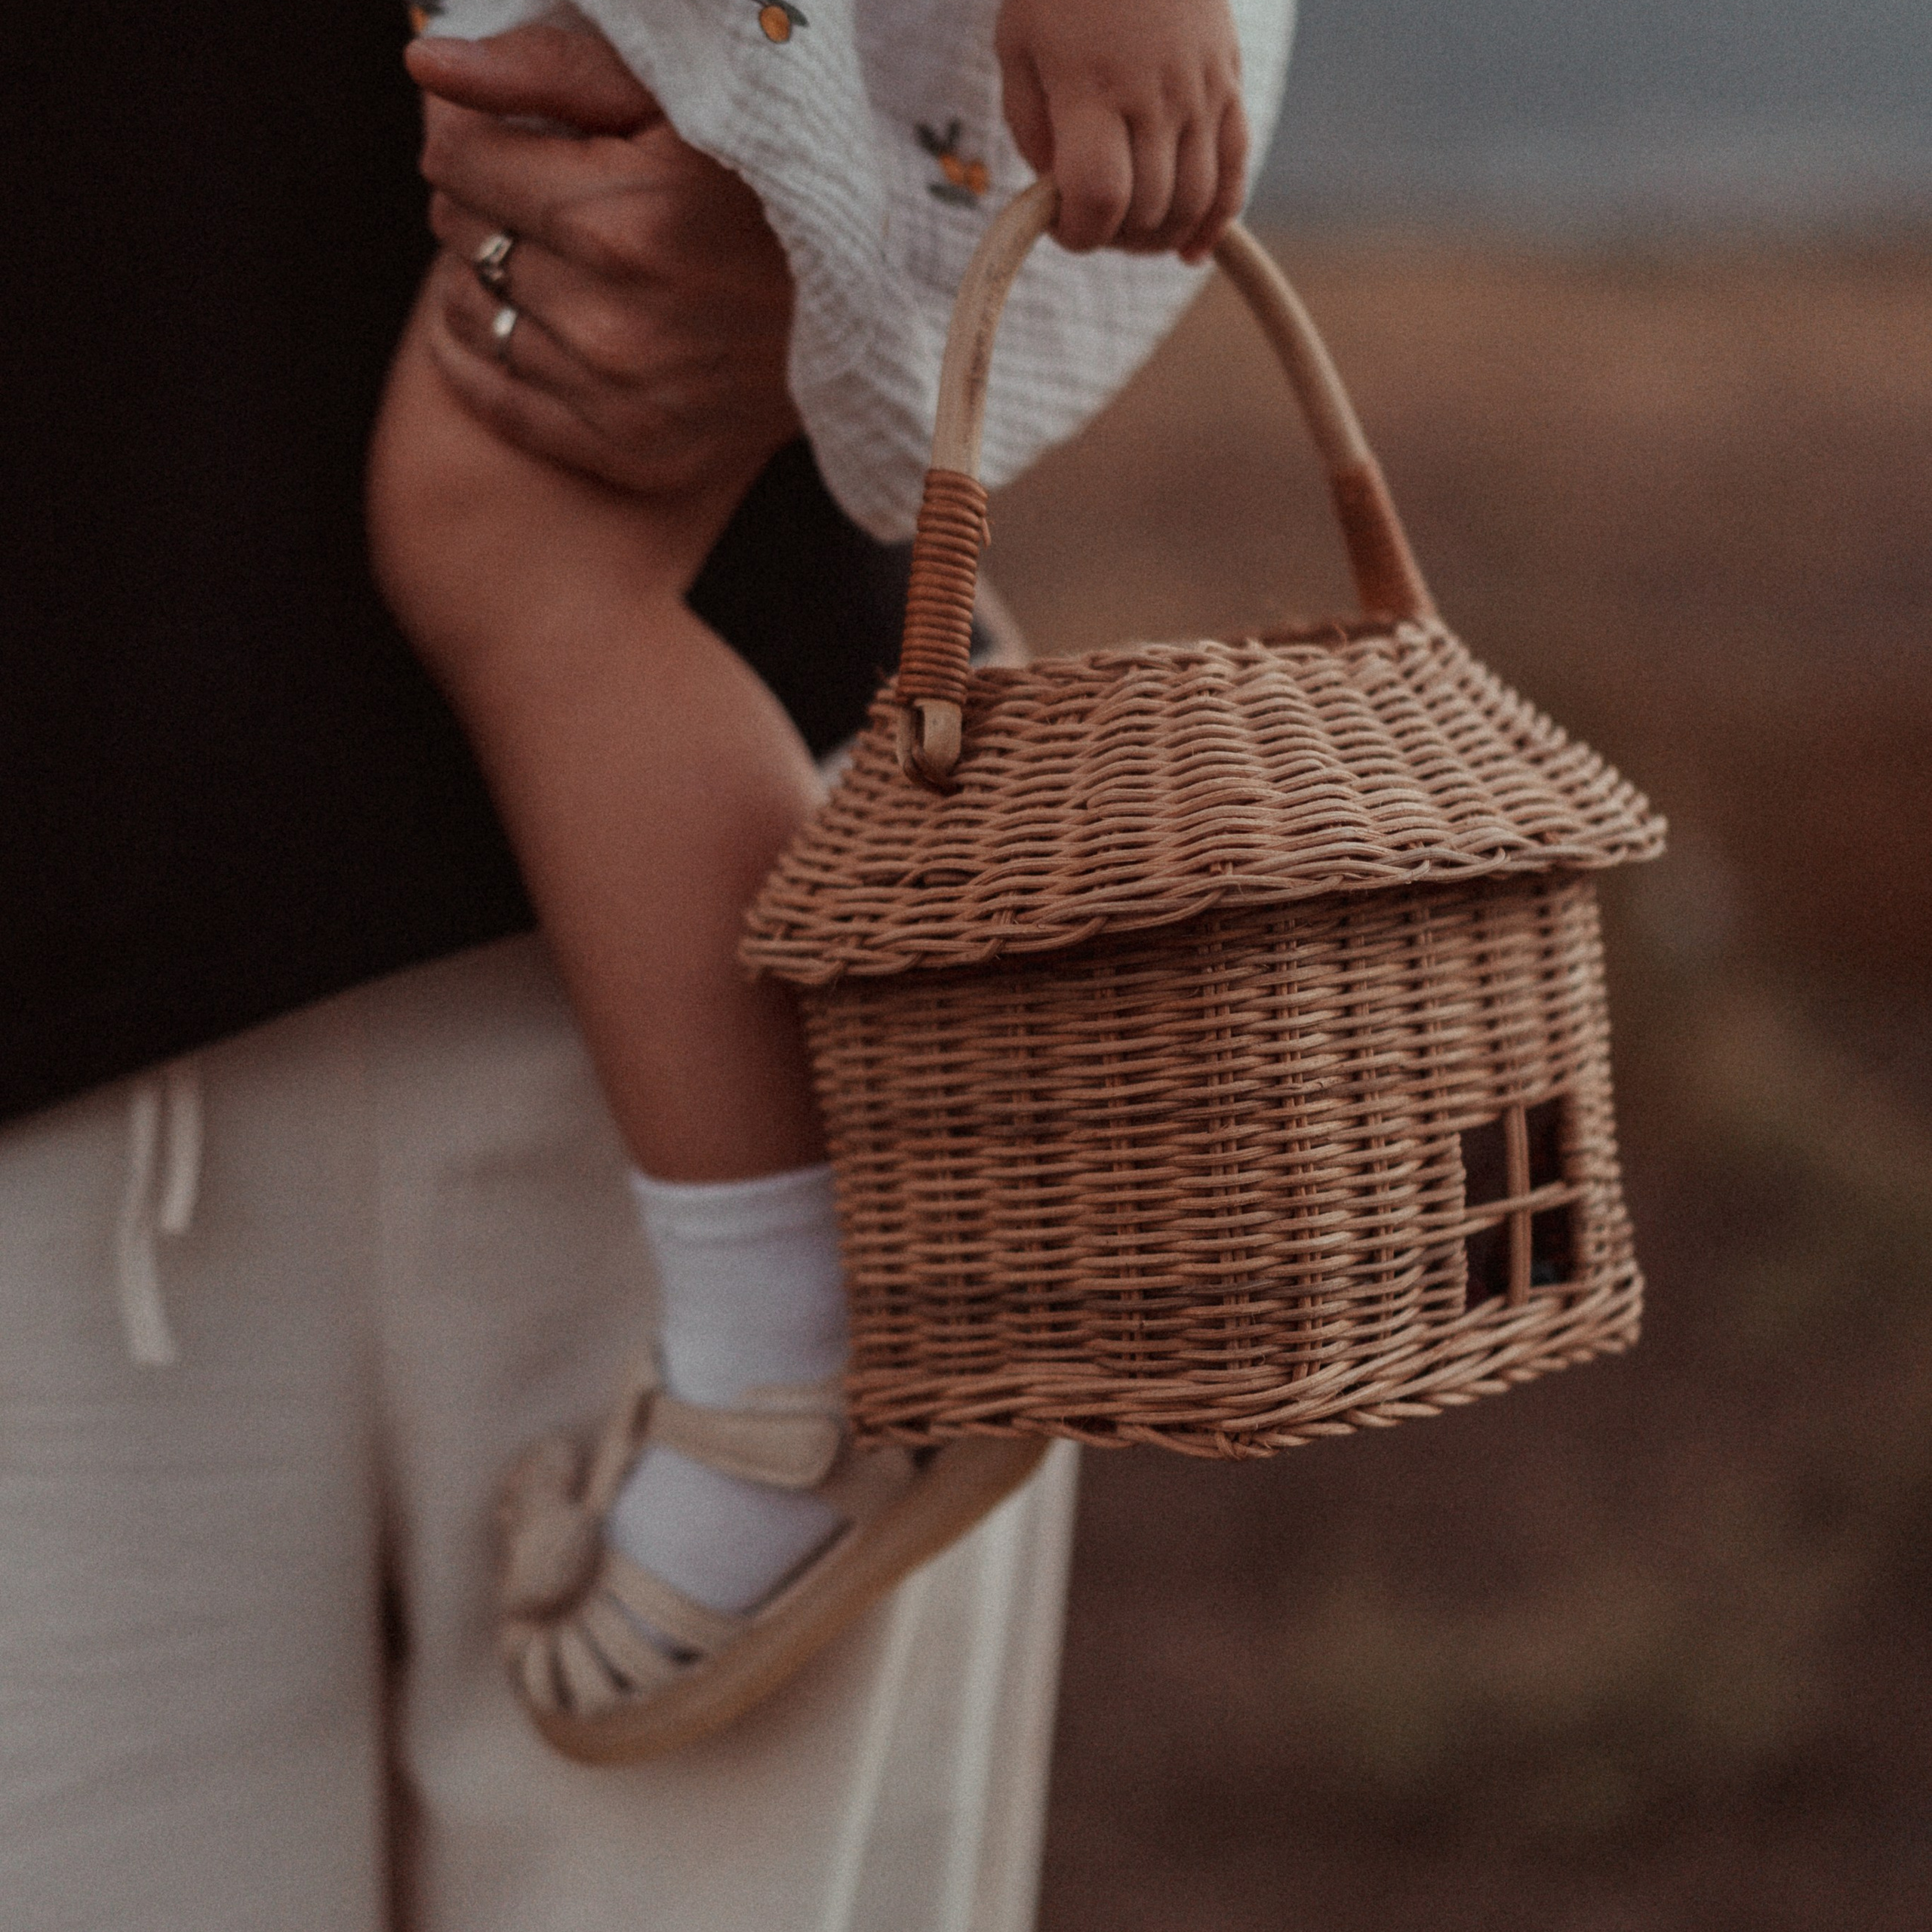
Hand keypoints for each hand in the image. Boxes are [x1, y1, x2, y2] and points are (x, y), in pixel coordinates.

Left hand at [406, 24, 797, 497]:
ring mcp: (619, 399)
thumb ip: (546, 68)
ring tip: (548, 259)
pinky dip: (479, 357)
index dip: (476, 139)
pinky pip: (494, 400)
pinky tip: (511, 321)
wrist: (859, 313)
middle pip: (463, 236)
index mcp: (619, 223)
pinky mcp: (629, 451)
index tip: (518, 143)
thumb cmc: (766, 187)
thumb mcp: (672, 100)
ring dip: (488, 277)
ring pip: (471, 313)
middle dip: (485, 205)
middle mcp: (611, 322)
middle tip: (545, 201)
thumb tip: (426, 61)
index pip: (456, 161)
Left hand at [994, 0, 1247, 261]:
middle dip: (1114, 236)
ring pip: (1194, 201)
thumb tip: (1062, 199)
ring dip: (1158, 236)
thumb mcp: (1019, 51)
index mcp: (1093, 88)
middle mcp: (1155, 94)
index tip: (1062, 224)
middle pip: (1147, 209)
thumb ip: (1034, 132)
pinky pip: (1235, 172)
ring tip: (1130, 231)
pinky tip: (1189, 249)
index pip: (1099, 198)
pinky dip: (1216, 222)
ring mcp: (1201, 91)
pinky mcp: (1229, 86)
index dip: (1079, 233)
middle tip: (1092, 220)